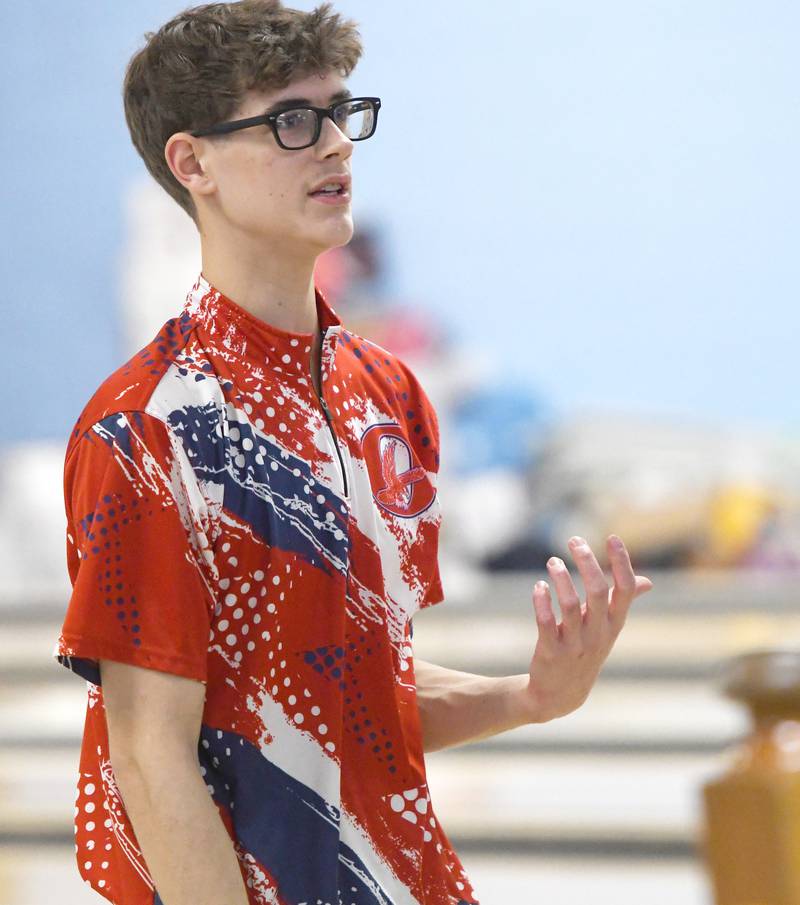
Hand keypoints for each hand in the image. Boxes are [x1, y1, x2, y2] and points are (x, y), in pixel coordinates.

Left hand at [524, 534, 652, 722]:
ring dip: (560, 579)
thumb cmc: (586, 651)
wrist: (561, 695)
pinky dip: (542, 602)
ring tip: (552, 561)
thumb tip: (647, 581)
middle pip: (598, 592)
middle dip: (587, 563)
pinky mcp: (551, 652)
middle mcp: (598, 633)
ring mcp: (575, 644)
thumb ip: (623, 603)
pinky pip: (546, 624)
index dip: (621, 562)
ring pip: (570, 606)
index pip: (625, 590)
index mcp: (614, 624)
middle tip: (574, 540)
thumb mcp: (608, 629)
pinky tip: (539, 587)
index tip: (612, 537)